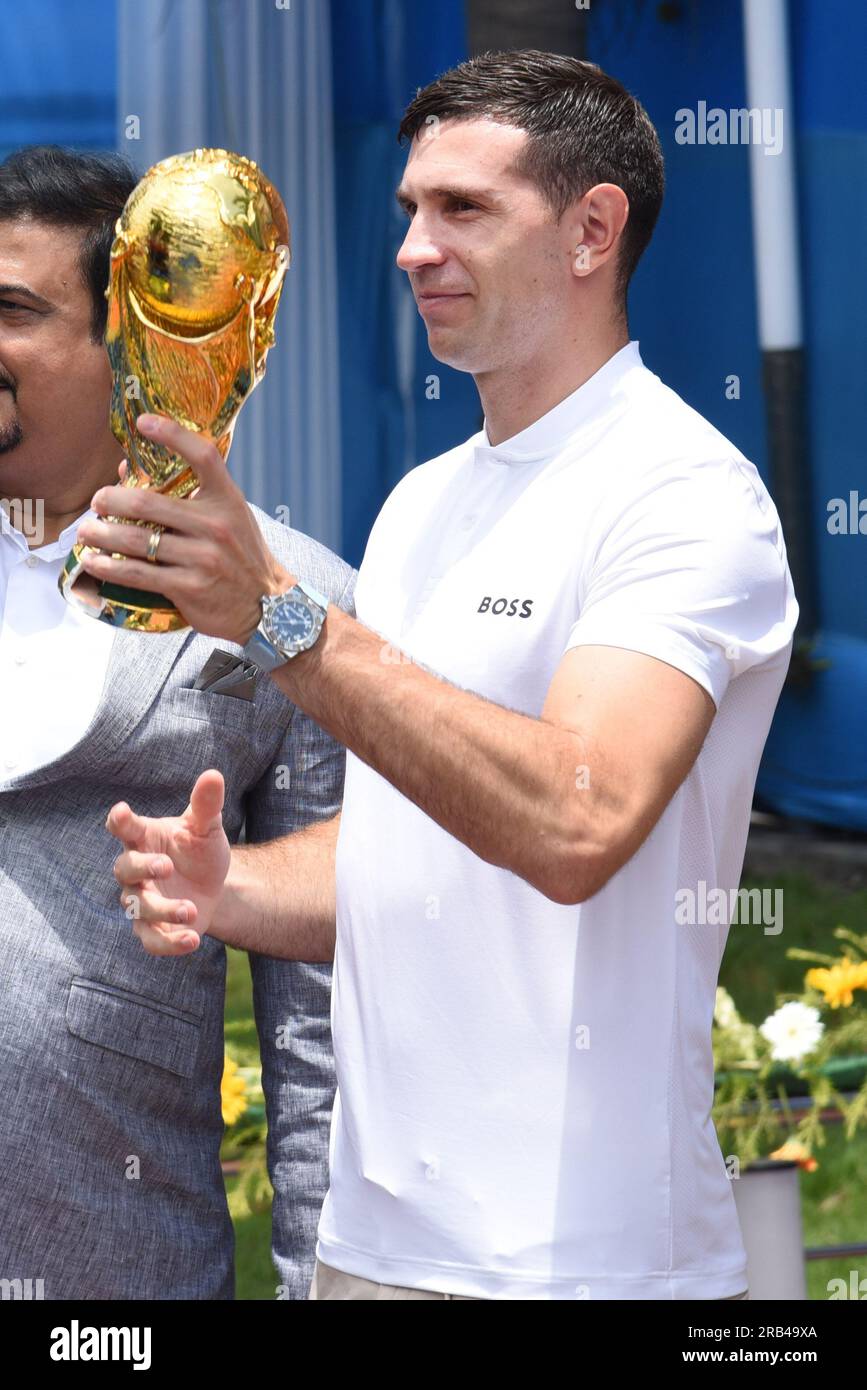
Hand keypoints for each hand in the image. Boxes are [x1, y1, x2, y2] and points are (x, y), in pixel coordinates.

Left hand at [76, 414, 294, 644]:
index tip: (144, 422)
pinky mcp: (191, 587)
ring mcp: (204, 558)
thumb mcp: (228, 519)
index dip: (173, 435)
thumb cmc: (240, 557)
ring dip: (102, 535)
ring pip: (137, 541)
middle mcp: (217, 526)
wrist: (268, 607)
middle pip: (148, 504)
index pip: (204, 456)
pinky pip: (139, 574)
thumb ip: (187, 495)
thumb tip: (125, 471)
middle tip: (96, 501)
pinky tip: (93, 562)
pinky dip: (109, 567)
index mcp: (228, 501)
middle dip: (111, 501)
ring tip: (86, 531)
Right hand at [108, 770, 230, 956]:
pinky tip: (192, 940)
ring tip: (190, 909)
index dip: (120, 821)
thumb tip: (213, 775)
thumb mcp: (207, 828)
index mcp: (144, 839)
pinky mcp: (152, 929)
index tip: (122, 813)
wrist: (216, 887)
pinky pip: (151, 940)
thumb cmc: (201, 850)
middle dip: (142, 867)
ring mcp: (141, 901)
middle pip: (124, 869)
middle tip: (166, 866)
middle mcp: (136, 871)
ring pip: (138, 908)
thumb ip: (206, 805)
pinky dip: (170, 944)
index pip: (125, 828)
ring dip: (162, 909)